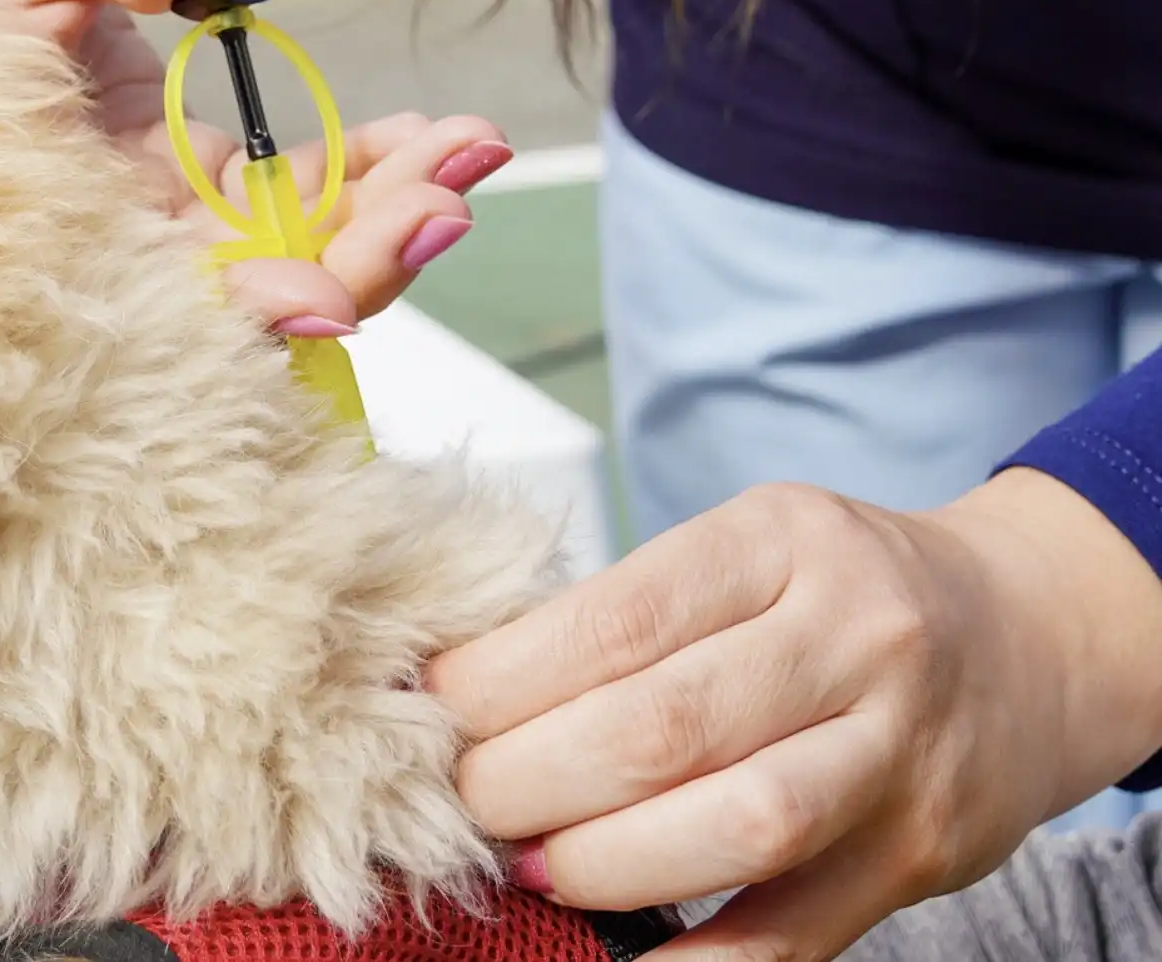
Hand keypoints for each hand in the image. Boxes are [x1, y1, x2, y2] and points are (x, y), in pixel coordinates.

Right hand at [0, 0, 507, 333]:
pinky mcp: (186, 167)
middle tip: (450, 201)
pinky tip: (435, 138)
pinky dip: (366, 168)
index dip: (249, 306)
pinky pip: (289, 187)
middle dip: (360, 256)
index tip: (331, 299)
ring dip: (387, 211)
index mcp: (51, 211)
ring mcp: (155, 206)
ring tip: (474, 151)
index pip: (167, 292)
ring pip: (287, 243)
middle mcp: (110, 235)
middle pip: (252, 286)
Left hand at [427, 469, 1161, 959]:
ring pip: (735, 827)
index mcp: (782, 541)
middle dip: (528, 780)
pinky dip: (692, 961)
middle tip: (464, 801)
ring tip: (530, 866)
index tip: (432, 712)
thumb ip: (634, 612)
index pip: (616, 618)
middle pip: (662, 727)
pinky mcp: (918, 854)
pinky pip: (792, 935)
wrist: (1028, 635)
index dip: (501, 680)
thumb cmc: (842, 589)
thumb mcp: (748, 548)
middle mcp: (854, 638)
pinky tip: (614, 956)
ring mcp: (897, 753)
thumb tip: (466, 695)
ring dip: (601, 864)